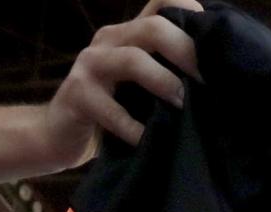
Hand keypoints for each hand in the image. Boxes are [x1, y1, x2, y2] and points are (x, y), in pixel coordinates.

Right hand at [37, 0, 204, 165]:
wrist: (56, 135)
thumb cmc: (108, 110)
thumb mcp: (137, 84)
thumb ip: (162, 70)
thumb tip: (213, 78)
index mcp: (127, 33)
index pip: (161, 1)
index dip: (189, 10)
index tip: (213, 40)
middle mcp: (108, 40)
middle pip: (152, 27)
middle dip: (185, 50)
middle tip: (207, 79)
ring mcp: (90, 66)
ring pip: (132, 60)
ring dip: (162, 81)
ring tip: (181, 104)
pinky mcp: (76, 95)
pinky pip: (110, 109)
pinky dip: (133, 127)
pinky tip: (147, 139)